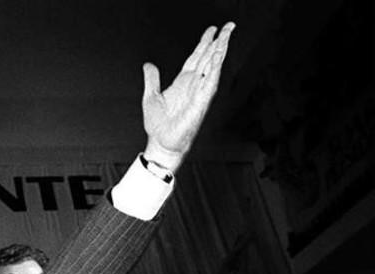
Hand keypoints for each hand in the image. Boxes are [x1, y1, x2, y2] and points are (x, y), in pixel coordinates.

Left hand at [141, 23, 235, 170]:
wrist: (161, 143)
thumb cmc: (158, 125)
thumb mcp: (150, 96)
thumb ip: (152, 79)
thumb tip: (148, 65)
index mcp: (183, 82)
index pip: (196, 57)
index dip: (204, 43)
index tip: (212, 30)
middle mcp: (194, 85)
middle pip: (208, 57)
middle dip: (218, 41)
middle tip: (228, 25)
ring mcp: (199, 92)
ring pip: (213, 66)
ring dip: (220, 50)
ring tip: (227, 34)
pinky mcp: (201, 102)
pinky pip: (210, 81)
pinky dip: (215, 68)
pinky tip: (218, 56)